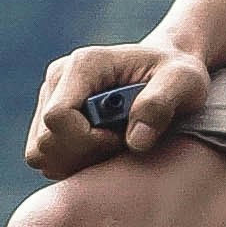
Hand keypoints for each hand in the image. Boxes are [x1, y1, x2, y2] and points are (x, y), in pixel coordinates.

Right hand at [25, 40, 209, 178]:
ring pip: (41, 155)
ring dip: (77, 161)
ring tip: (112, 142)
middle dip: (83, 155)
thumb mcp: (184, 82)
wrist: (165, 70)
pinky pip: (47, 158)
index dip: (88, 140)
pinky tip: (102, 146)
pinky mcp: (49, 118)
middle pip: (44, 143)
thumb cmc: (177, 73)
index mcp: (84, 65)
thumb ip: (160, 104)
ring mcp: (49, 98)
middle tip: (119, 142)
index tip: (120, 138)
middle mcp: (58, 79)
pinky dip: (73, 162)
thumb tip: (135, 141)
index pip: (58, 117)